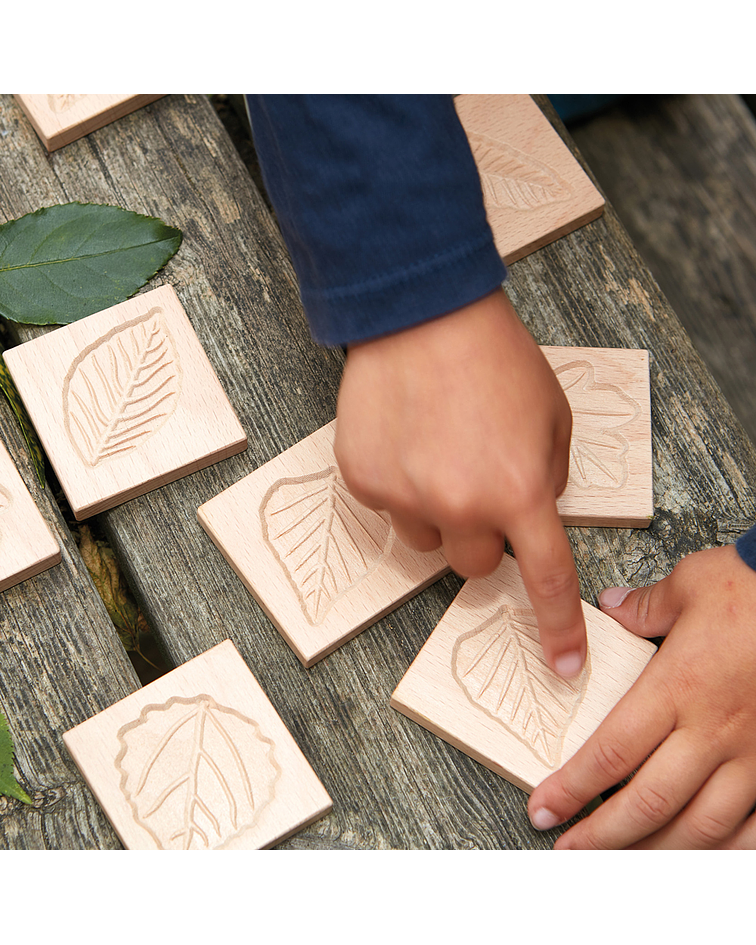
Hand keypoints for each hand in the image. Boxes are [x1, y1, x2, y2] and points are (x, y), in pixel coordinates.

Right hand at [334, 287, 586, 677]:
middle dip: (479, 536)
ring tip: (434, 449)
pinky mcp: (362, 479)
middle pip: (472, 566)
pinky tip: (404, 436)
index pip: (544, 577)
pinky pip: (386, 507)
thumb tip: (529, 516)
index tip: (562, 665)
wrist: (422, 313)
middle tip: (476, 485)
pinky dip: (398, 483)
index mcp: (519, 490)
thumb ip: (547, 477)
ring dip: (435, 510)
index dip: (556, 627)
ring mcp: (404, 495)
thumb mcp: (552, 415)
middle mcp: (459, 504)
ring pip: (424, 539)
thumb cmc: (496, 358)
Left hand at [528, 544, 755, 848]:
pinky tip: (702, 850)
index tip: (543, 809)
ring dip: (657, 849)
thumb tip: (612, 608)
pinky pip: (754, 823)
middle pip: (650, 802)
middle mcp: (714, 730)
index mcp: (679, 687)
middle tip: (569, 849)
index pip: (612, 752)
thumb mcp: (692, 584)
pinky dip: (727, 846)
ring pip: (702, 825)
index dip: (571, 788)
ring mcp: (753, 754)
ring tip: (622, 856)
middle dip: (602, 835)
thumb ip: (644, 606)